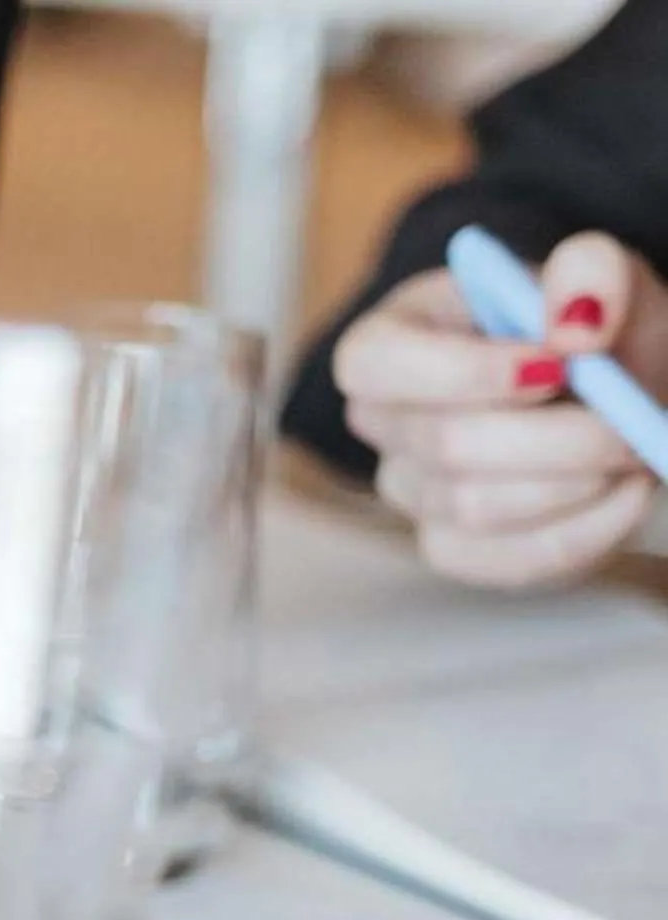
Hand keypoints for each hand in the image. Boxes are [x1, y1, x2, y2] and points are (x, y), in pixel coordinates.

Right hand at [334, 236, 667, 587]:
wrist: (616, 390)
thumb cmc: (587, 332)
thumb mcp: (598, 276)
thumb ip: (588, 270)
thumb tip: (573, 328)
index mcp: (390, 341)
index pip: (373, 365)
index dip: (459, 373)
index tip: (555, 367)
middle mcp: (384, 422)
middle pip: (443, 446)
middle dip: (556, 436)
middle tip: (629, 417)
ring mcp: (412, 493)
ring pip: (477, 508)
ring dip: (577, 481)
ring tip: (634, 449)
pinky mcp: (455, 549)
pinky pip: (504, 561)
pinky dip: (584, 530)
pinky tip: (624, 494)